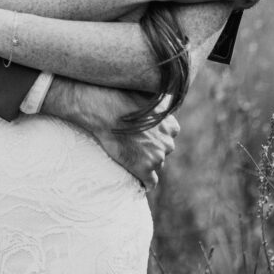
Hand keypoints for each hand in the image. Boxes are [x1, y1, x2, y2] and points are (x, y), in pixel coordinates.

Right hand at [43, 79, 176, 188]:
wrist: (103, 109)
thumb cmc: (120, 96)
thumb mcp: (146, 92)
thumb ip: (157, 98)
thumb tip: (162, 90)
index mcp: (169, 124)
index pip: (171, 133)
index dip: (158, 133)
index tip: (146, 132)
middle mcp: (167, 141)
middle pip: (163, 149)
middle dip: (153, 147)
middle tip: (135, 143)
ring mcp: (156, 157)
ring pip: (156, 164)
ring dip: (147, 162)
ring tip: (131, 157)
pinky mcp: (143, 169)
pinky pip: (150, 182)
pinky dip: (145, 182)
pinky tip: (139, 181)